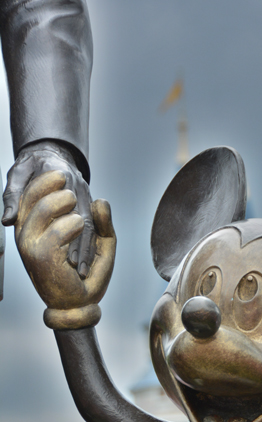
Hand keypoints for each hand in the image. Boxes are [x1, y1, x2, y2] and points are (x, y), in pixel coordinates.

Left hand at [2, 140, 93, 277]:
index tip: (63, 253)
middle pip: (83, 219)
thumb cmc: (32, 164)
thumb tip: (9, 219)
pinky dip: (89, 242)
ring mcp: (84, 194)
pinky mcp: (87, 201)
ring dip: (87, 247)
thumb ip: (13, 195)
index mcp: (60, 176)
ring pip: (90, 223)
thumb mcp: (18, 174)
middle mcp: (76, 186)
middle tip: (76, 267)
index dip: (67, 232)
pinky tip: (85, 260)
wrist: (50, 151)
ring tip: (82, 270)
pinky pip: (92, 223)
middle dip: (81, 245)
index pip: (66, 207)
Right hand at [15, 170, 115, 328]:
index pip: (32, 195)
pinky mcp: (41, 257)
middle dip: (51, 184)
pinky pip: (54, 232)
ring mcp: (31, 245)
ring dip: (63, 201)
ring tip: (76, 206)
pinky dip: (70, 225)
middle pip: (33, 196)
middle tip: (71, 186)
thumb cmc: (89, 276)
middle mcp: (28, 235)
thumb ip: (102, 222)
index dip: (46, 180)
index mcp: (35, 228)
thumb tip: (101, 201)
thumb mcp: (101, 244)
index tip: (65, 174)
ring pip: (43, 209)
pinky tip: (77, 224)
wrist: (81, 306)